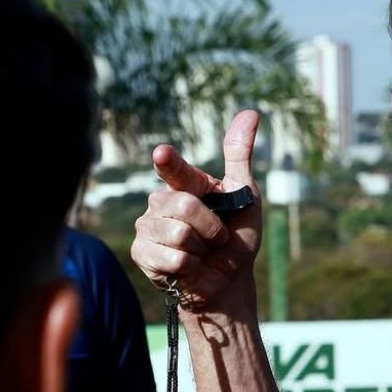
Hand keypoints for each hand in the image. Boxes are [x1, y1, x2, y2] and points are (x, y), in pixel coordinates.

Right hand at [131, 110, 263, 311]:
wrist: (229, 279)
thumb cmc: (236, 236)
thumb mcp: (244, 195)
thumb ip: (239, 156)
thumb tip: (251, 112)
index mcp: (185, 184)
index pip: (174, 168)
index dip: (169, 161)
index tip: (163, 154)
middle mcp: (161, 201)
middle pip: (184, 206)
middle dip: (211, 227)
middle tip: (217, 238)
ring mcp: (148, 226)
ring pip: (177, 233)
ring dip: (201, 248)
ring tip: (201, 253)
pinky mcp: (141, 252)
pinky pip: (169, 257)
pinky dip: (188, 266)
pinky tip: (188, 267)